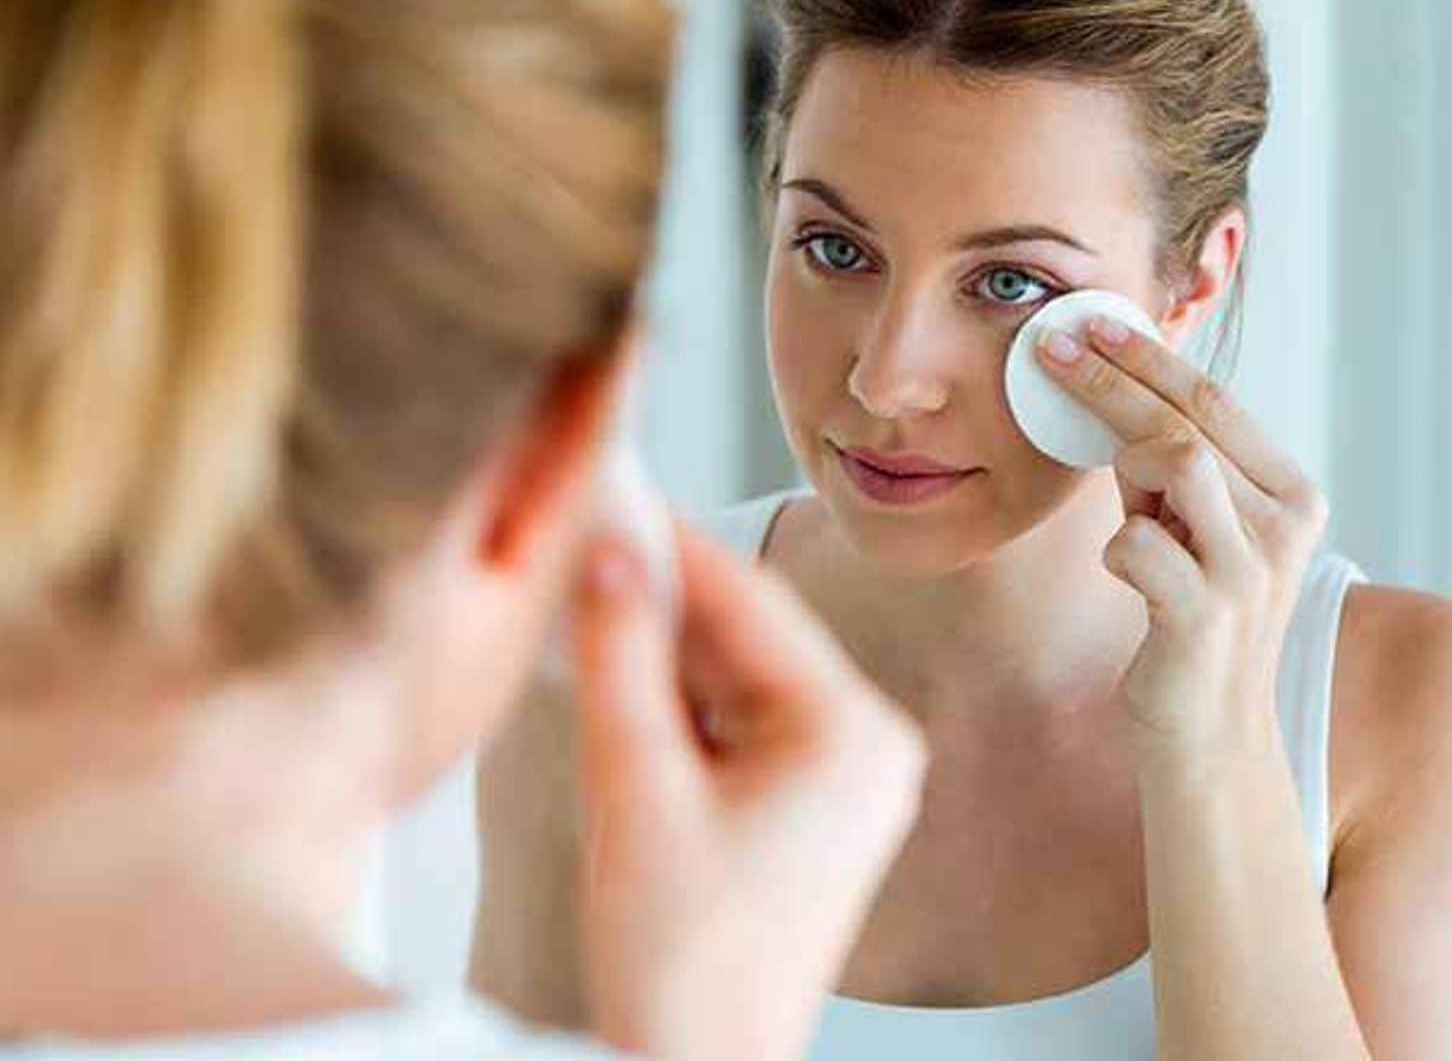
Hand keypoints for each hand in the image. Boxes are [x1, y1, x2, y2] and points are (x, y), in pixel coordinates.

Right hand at [570, 520, 927, 1060]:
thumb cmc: (680, 961)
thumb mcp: (632, 785)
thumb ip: (619, 653)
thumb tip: (608, 548)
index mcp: (853, 732)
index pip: (750, 600)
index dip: (668, 541)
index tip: (607, 490)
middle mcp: (871, 746)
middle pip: (749, 634)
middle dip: (661, 593)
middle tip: (581, 538)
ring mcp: (846, 781)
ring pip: (740, 676)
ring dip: (665, 646)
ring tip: (584, 600)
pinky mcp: (813, 810)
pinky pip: (743, 724)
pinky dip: (682, 701)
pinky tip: (620, 676)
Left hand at [1036, 320, 1328, 752]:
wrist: (1210, 732)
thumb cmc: (1189, 614)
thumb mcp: (1190, 527)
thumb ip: (1169, 467)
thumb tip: (1107, 385)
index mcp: (1291, 493)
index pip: (1217, 401)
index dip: (1150, 357)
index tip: (1093, 322)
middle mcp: (1285, 525)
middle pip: (1190, 420)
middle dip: (1115, 375)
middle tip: (1053, 345)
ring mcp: (1250, 570)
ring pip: (1176, 462)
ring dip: (1121, 454)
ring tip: (1106, 473)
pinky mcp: (1206, 616)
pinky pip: (1138, 546)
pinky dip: (1116, 547)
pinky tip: (1124, 570)